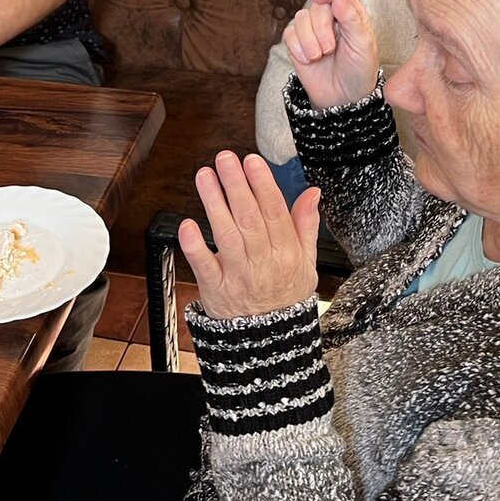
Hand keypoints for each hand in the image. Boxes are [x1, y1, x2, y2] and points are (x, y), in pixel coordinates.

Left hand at [180, 151, 320, 319]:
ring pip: (226, 235)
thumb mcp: (307, 262)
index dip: (263, 185)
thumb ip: (306, 225)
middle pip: (249, 219)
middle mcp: (263, 262)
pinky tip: (187, 225)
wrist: (270, 341)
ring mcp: (238, 276)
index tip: (252, 162)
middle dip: (236, 185)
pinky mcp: (216, 289)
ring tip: (205, 176)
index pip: (275, 213)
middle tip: (225, 159)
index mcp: (287, 253)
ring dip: (214, 204)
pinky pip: (204, 267)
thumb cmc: (286, 296)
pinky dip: (195, 247)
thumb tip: (312, 192)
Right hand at [283, 0, 378, 109]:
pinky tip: (308, 60)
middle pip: (316, 6)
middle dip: (320, 28)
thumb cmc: (359, 71)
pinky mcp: (298, 45)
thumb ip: (351, 17)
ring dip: (309, 40)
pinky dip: (297, 48)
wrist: (344, 99)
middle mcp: (330, 21)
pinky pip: (289, 35)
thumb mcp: (363, 44)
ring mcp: (312, 32)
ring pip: (300, 19)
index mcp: (350, 16)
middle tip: (329, 48)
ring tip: (319, 57)